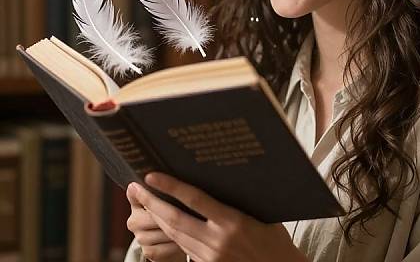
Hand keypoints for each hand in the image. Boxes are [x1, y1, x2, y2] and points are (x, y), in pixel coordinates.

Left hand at [128, 172, 307, 261]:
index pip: (194, 200)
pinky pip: (183, 248)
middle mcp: (218, 241)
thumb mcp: (260, 214)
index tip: (152, 175)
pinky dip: (169, 233)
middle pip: (175, 219)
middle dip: (151, 202)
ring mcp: (210, 257)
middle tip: (135, 188)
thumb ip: (236, 201)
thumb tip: (216, 178)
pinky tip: (161, 222)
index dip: (171, 186)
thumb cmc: (274, 240)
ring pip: (174, 235)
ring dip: (155, 218)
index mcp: (233, 222)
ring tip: (142, 201)